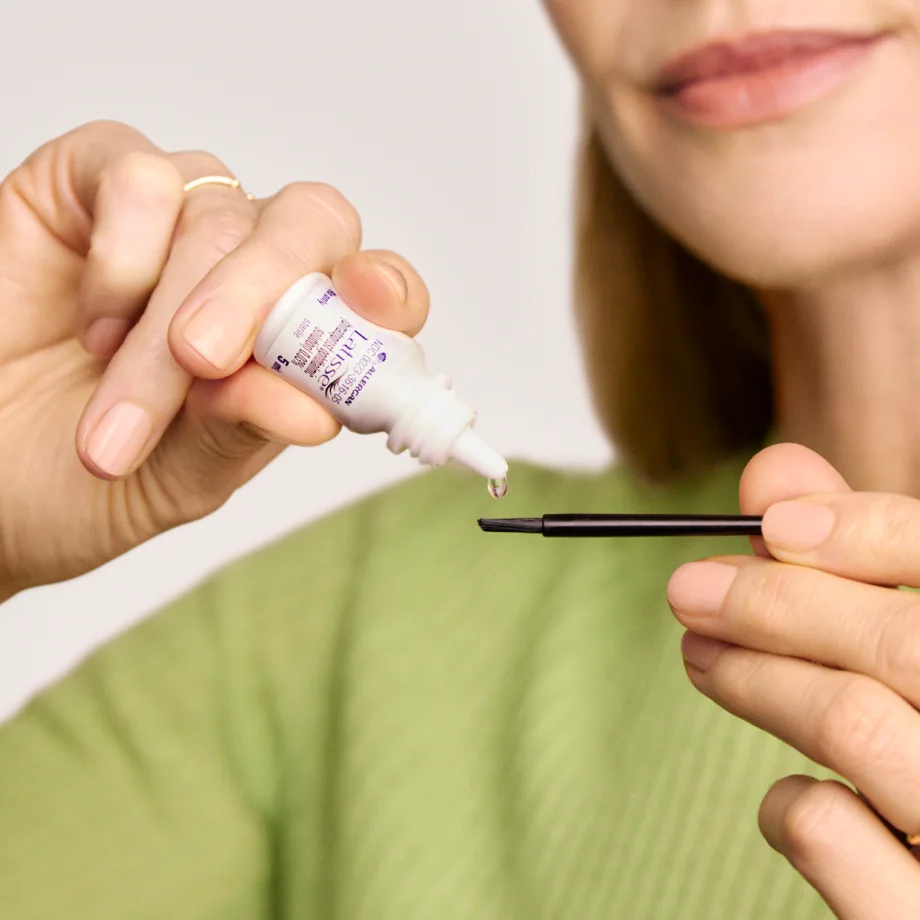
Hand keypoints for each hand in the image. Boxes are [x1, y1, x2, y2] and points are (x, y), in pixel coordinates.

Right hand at [0, 121, 428, 597]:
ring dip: (165, 318)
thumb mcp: (181, 478)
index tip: (374, 313)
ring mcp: (179, 226)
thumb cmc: (80, 482)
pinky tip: (94, 320)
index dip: (387, 294)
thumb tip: (314, 410)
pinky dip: (122, 254)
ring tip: (118, 410)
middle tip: (203, 360)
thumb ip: (244, 432)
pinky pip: (141, 176)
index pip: (373, 293)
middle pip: (309, 228)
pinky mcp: (98, 187)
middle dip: (262, 294)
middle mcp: (249, 274)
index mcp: (294, 343)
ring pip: (219, 218)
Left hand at [667, 442, 919, 918]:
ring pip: (856, 725)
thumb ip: (860, 559)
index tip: (772, 521)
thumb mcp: (915, 645)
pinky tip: (790, 795)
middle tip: (687, 590)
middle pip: (902, 643)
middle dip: (776, 602)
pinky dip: (788, 804)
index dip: (865, 529)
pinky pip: (831, 835)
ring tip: (699, 657)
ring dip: (755, 680)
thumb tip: (773, 475)